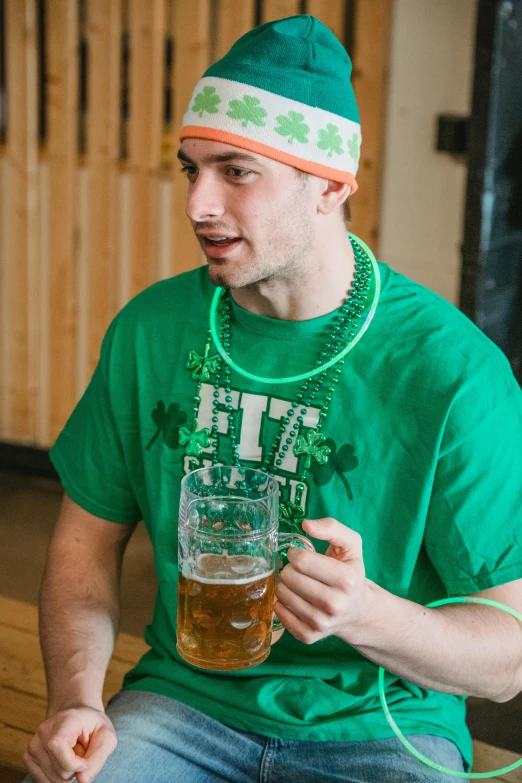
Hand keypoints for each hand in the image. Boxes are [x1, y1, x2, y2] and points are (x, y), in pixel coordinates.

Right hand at [23, 706, 116, 782]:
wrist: (77, 718)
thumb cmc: (93, 726)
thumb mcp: (106, 737)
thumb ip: (98, 757)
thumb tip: (82, 780)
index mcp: (63, 720)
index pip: (57, 746)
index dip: (73, 763)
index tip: (85, 762)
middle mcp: (44, 731)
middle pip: (59, 770)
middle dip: (76, 770)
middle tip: (81, 754)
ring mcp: (33, 745)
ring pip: (52, 780)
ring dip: (67, 774)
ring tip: (73, 756)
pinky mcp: (28, 757)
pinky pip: (44, 781)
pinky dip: (57, 777)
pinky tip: (63, 762)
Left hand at [274, 517, 369, 643]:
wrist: (358, 610)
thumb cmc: (350, 571)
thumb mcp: (351, 545)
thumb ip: (331, 528)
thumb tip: (306, 525)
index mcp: (346, 580)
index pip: (302, 561)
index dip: (295, 553)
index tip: (299, 554)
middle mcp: (335, 604)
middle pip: (289, 577)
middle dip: (290, 568)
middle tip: (300, 571)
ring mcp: (321, 623)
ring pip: (282, 595)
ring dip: (285, 585)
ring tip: (298, 584)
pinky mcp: (309, 636)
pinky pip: (280, 614)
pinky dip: (282, 603)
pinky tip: (294, 599)